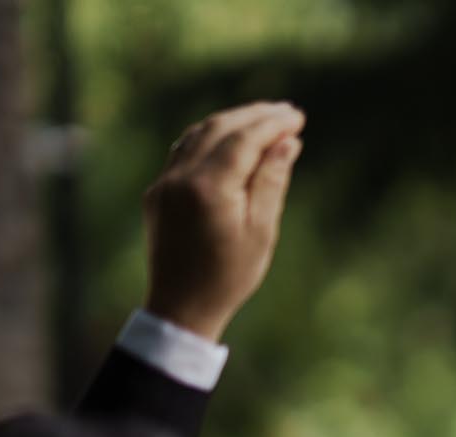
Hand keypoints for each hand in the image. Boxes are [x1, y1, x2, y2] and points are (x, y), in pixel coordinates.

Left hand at [143, 102, 305, 341]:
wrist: (181, 306)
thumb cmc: (230, 275)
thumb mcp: (261, 231)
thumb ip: (271, 181)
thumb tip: (286, 143)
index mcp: (209, 188)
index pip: (243, 139)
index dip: (272, 124)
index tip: (297, 117)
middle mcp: (180, 177)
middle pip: (218, 128)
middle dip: (253, 116)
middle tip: (286, 112)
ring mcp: (164, 183)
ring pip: (197, 135)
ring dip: (231, 122)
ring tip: (262, 121)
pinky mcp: (157, 192)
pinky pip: (183, 151)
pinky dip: (209, 138)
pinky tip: (229, 141)